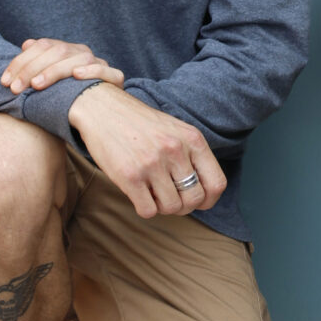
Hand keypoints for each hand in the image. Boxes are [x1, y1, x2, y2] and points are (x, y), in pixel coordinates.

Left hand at [2, 38, 124, 93]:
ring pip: (79, 59)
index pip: (43, 45)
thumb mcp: (48, 82)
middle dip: (32, 69)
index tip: (4, 81)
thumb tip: (26, 44)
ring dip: (55, 71)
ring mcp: (100, 64)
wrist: (99, 113)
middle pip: (58, 51)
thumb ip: (37, 64)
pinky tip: (77, 75)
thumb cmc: (67, 98)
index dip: (21, 61)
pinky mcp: (115, 78)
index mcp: (67, 50)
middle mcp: (83, 53)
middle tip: (15, 88)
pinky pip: (105, 71)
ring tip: (37, 85)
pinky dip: (91, 71)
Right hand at [67, 84, 225, 217]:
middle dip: (184, 206)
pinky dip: (145, 208)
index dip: (209, 199)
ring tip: (153, 192)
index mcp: (193, 139)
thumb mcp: (176, 131)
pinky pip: (148, 211)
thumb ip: (193, 156)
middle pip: (194, 199)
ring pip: (172, 208)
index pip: (217, 183)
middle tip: (170, 197)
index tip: (198, 200)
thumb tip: (204, 194)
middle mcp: (175, 150)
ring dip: (163, 207)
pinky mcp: (129, 175)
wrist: (103, 109)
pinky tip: (140, 194)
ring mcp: (152, 163)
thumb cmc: (141, 125)